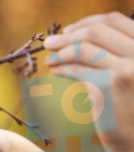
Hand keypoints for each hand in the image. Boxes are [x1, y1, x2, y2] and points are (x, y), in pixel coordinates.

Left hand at [44, 12, 133, 151]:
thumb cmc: (133, 107)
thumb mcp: (131, 74)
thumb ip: (115, 55)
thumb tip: (77, 37)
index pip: (114, 20)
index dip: (86, 23)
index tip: (68, 31)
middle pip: (96, 32)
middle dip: (68, 36)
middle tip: (51, 43)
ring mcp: (126, 71)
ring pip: (84, 49)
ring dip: (62, 52)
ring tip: (50, 59)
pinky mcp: (109, 89)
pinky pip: (78, 71)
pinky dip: (63, 68)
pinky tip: (55, 71)